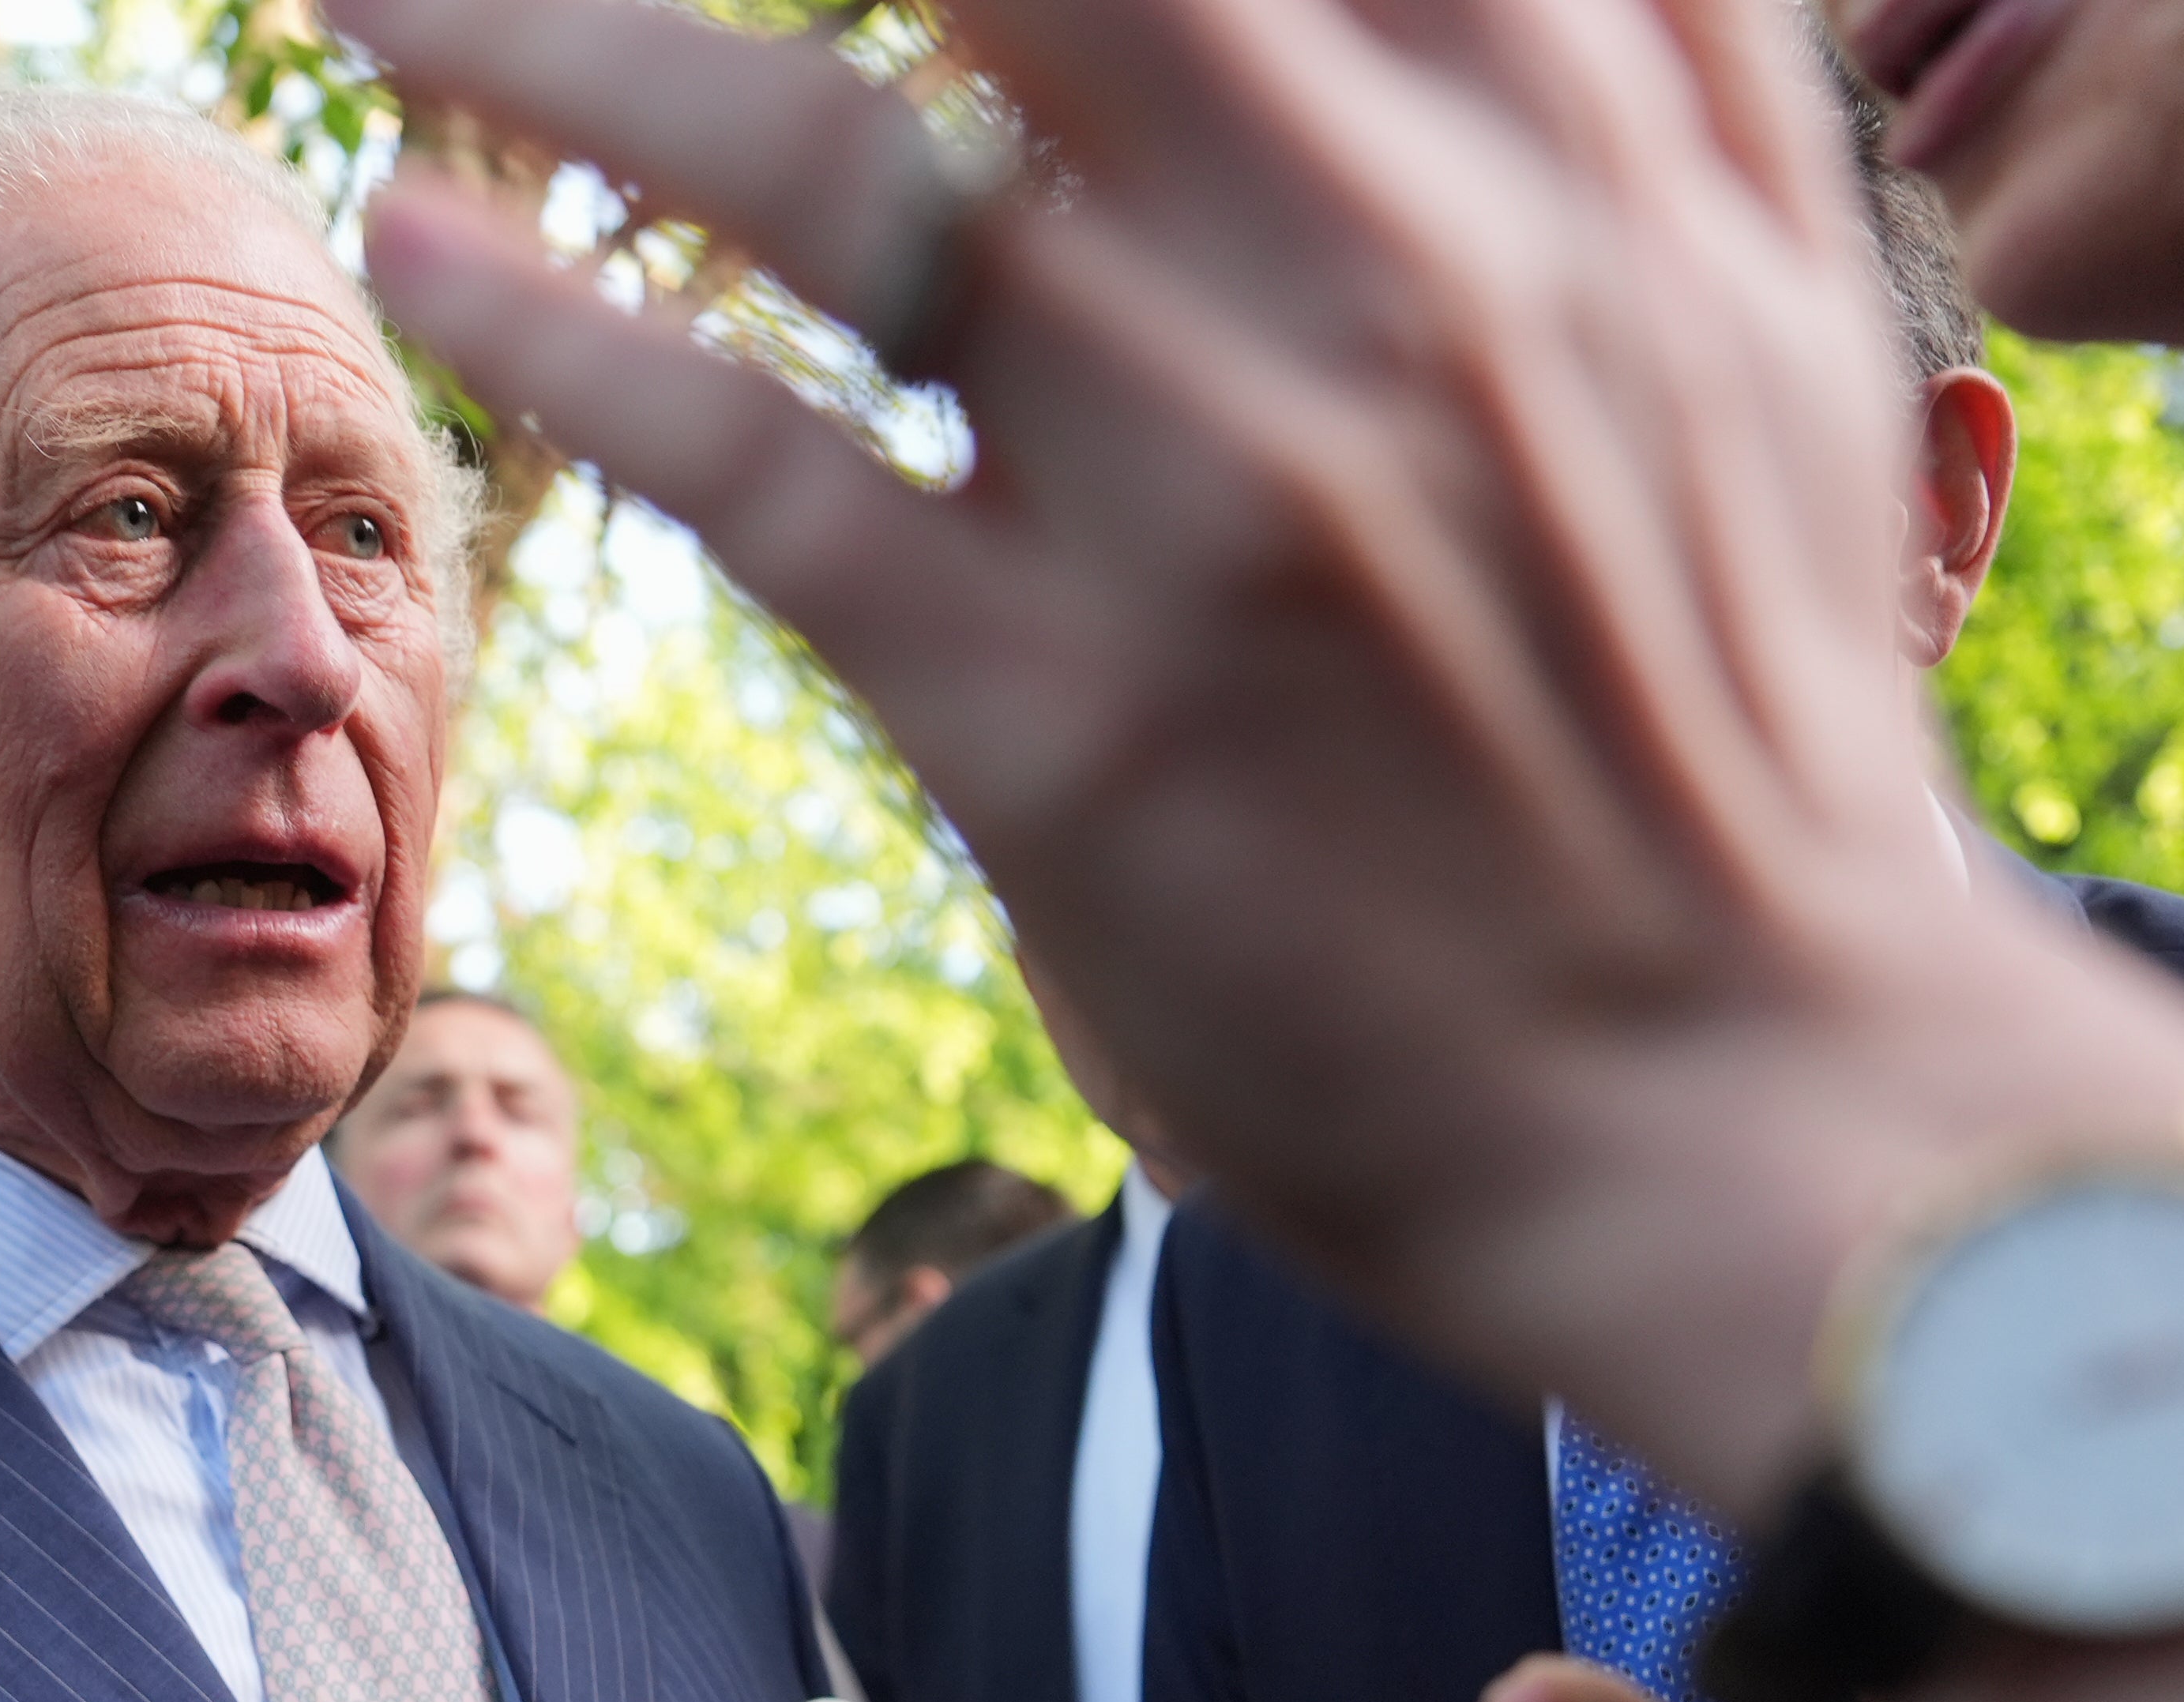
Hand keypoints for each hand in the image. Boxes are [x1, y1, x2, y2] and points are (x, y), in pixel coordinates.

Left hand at [326, 0, 2183, 1511]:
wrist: (1760, 1112)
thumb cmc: (1740, 710)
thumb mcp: (1772, 319)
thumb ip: (1652, 60)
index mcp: (1569, 138)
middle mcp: (1386, 257)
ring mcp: (1206, 486)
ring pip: (822, 156)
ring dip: (545, 31)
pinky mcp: (1062, 715)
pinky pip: (752, 464)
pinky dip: (553, 333)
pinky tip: (411, 239)